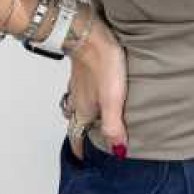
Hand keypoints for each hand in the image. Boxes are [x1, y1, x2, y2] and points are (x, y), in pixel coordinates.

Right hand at [65, 11, 128, 161]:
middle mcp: (77, 98)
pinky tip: (100, 87)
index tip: (82, 160)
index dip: (79, 149)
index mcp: (83, 110)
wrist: (88, 32)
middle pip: (75, 120)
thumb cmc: (101, 64)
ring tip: (97, 115)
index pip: (76, 136)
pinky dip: (88, 93)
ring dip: (84, 111)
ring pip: (76, 103)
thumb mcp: (112, 100)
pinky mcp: (84, 67)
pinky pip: (82, 87)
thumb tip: (118, 151)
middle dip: (81, 131)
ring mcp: (79, 82)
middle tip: (90, 139)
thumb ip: (114, 126)